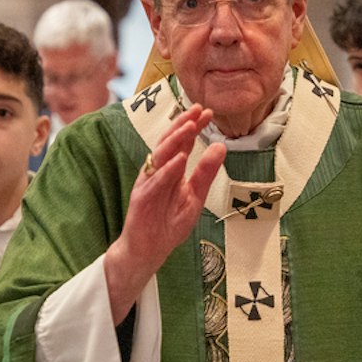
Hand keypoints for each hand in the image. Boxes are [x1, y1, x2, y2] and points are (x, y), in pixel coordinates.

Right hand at [104, 105, 225, 322]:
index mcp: (171, 170)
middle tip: (198, 109)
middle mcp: (157, 172)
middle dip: (183, 124)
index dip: (193, 125)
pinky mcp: (142, 200)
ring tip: (190, 127)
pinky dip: (167, 171)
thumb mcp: (195, 197)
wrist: (147, 251)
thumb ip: (206, 173)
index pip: (182, 142)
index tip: (208, 111)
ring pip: (160, 157)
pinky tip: (180, 160)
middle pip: (170, 143)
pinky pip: (155, 182)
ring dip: (175, 141)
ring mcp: (148, 184)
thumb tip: (220, 146)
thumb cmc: (168, 224)